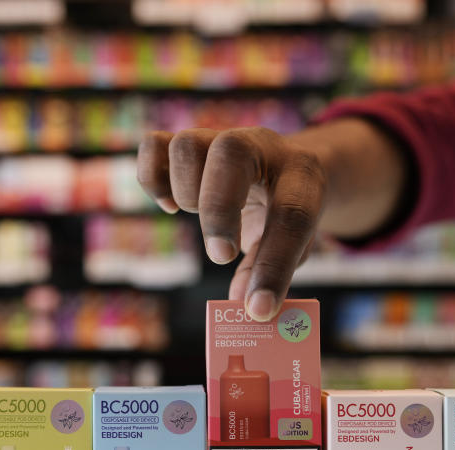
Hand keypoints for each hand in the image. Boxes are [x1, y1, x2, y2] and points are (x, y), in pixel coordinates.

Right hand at [137, 126, 325, 320]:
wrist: (283, 165)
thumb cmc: (285, 209)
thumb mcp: (295, 242)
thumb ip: (269, 270)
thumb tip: (244, 305)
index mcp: (301, 175)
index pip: (292, 214)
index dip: (274, 264)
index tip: (257, 306)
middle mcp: (261, 145)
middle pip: (231, 153)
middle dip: (218, 210)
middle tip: (220, 254)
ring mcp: (220, 137)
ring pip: (187, 145)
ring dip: (185, 192)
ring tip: (195, 217)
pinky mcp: (189, 143)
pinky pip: (153, 145)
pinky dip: (152, 178)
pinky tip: (169, 205)